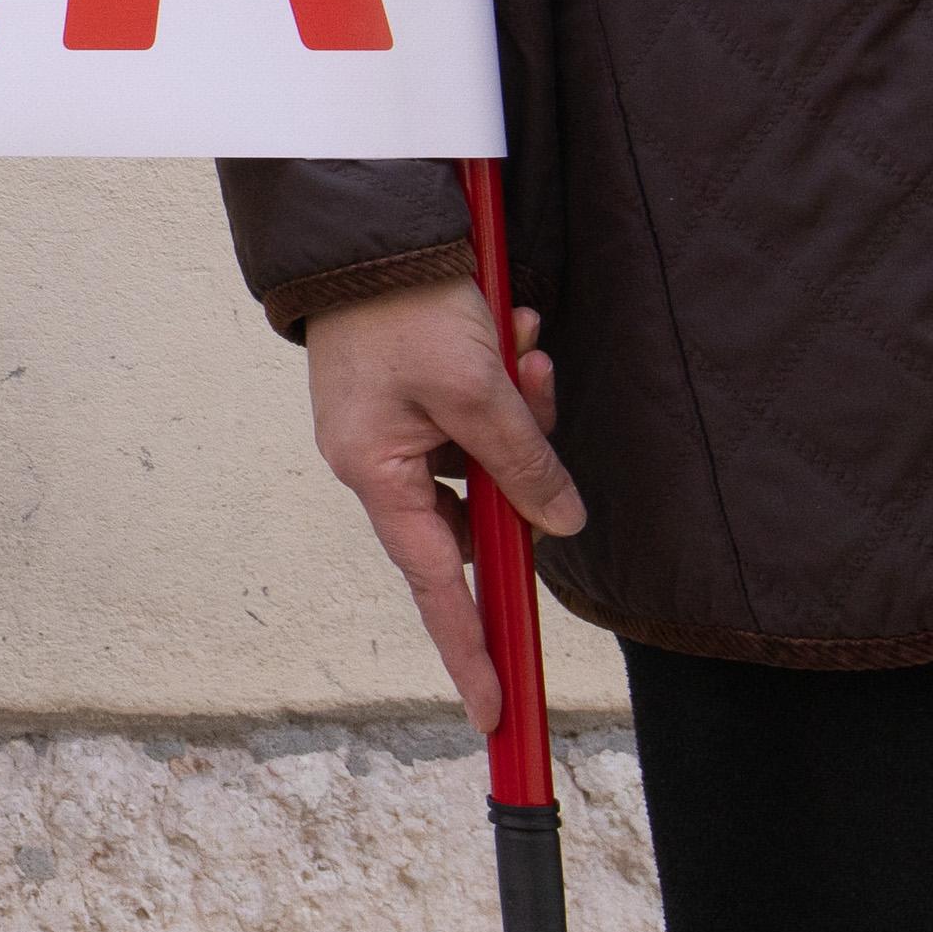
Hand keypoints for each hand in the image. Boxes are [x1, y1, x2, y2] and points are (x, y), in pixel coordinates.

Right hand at [301, 275, 583, 735]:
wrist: (372, 221)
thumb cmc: (408, 307)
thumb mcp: (477, 388)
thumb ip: (523, 463)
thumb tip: (560, 524)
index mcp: (377, 472)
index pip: (438, 585)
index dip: (469, 649)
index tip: (493, 710)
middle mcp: (380, 461)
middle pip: (479, 509)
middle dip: (525, 464)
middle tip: (537, 387)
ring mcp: (397, 427)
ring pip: (490, 458)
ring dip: (523, 411)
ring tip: (523, 344)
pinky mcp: (417, 393)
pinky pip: (481, 418)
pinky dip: (509, 387)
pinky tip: (515, 334)